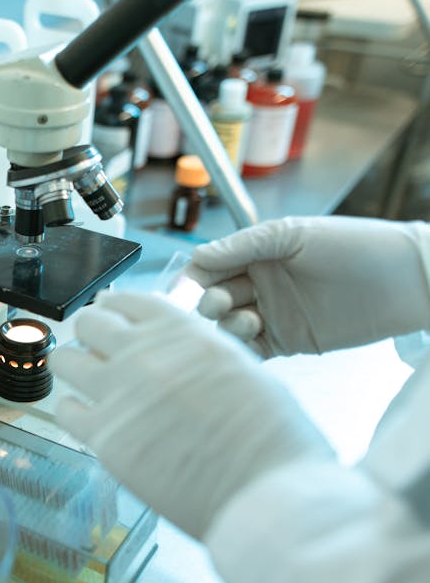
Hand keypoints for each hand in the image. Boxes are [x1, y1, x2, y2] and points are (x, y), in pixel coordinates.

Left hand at [51, 292, 332, 538]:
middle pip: (89, 322)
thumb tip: (172, 350)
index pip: (128, 300)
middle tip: (95, 348)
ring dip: (74, 367)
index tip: (111, 315)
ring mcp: (118, 393)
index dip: (116, 307)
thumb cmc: (271, 437)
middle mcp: (143, 354)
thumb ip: (196, 351)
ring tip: (85, 381)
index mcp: (181, 331)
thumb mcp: (242, 367)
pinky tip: (87, 417)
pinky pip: (65, 410)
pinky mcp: (104, 436)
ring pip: (65, 360)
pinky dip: (72, 411)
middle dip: (90, 332)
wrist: (266, 491)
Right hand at [188, 216, 429, 357]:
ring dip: (227, 323)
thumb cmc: (353, 246)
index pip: (211, 266)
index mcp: (258, 254)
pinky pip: (253, 348)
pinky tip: (247, 338)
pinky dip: (241, 347)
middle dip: (207, 301)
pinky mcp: (288, 341)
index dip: (193, 277)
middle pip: (214, 296)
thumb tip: (199, 257)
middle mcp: (260, 283)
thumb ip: (243, 246)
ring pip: (229, 324)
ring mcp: (273, 313)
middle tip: (214, 303)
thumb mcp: (292, 234)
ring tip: (245, 319)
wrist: (402, 280)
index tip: (181, 287)